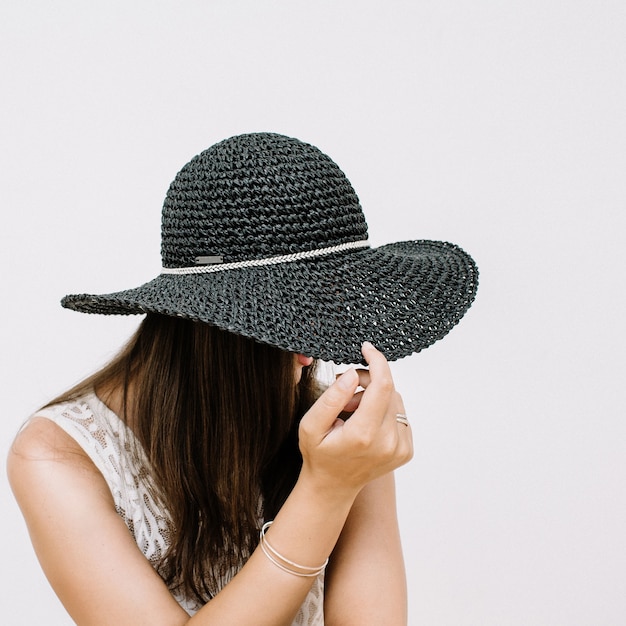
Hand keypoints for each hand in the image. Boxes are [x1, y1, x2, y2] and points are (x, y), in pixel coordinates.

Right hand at [298, 342, 412, 495]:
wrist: (333, 487)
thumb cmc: (319, 454)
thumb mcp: (310, 425)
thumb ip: (331, 398)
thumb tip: (354, 375)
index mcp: (364, 435)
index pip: (383, 386)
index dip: (377, 361)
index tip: (367, 348)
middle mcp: (388, 443)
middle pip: (388, 390)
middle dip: (368, 381)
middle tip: (345, 392)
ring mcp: (400, 448)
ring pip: (396, 400)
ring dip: (375, 397)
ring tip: (352, 410)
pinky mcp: (407, 450)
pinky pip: (400, 414)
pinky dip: (383, 410)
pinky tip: (366, 421)